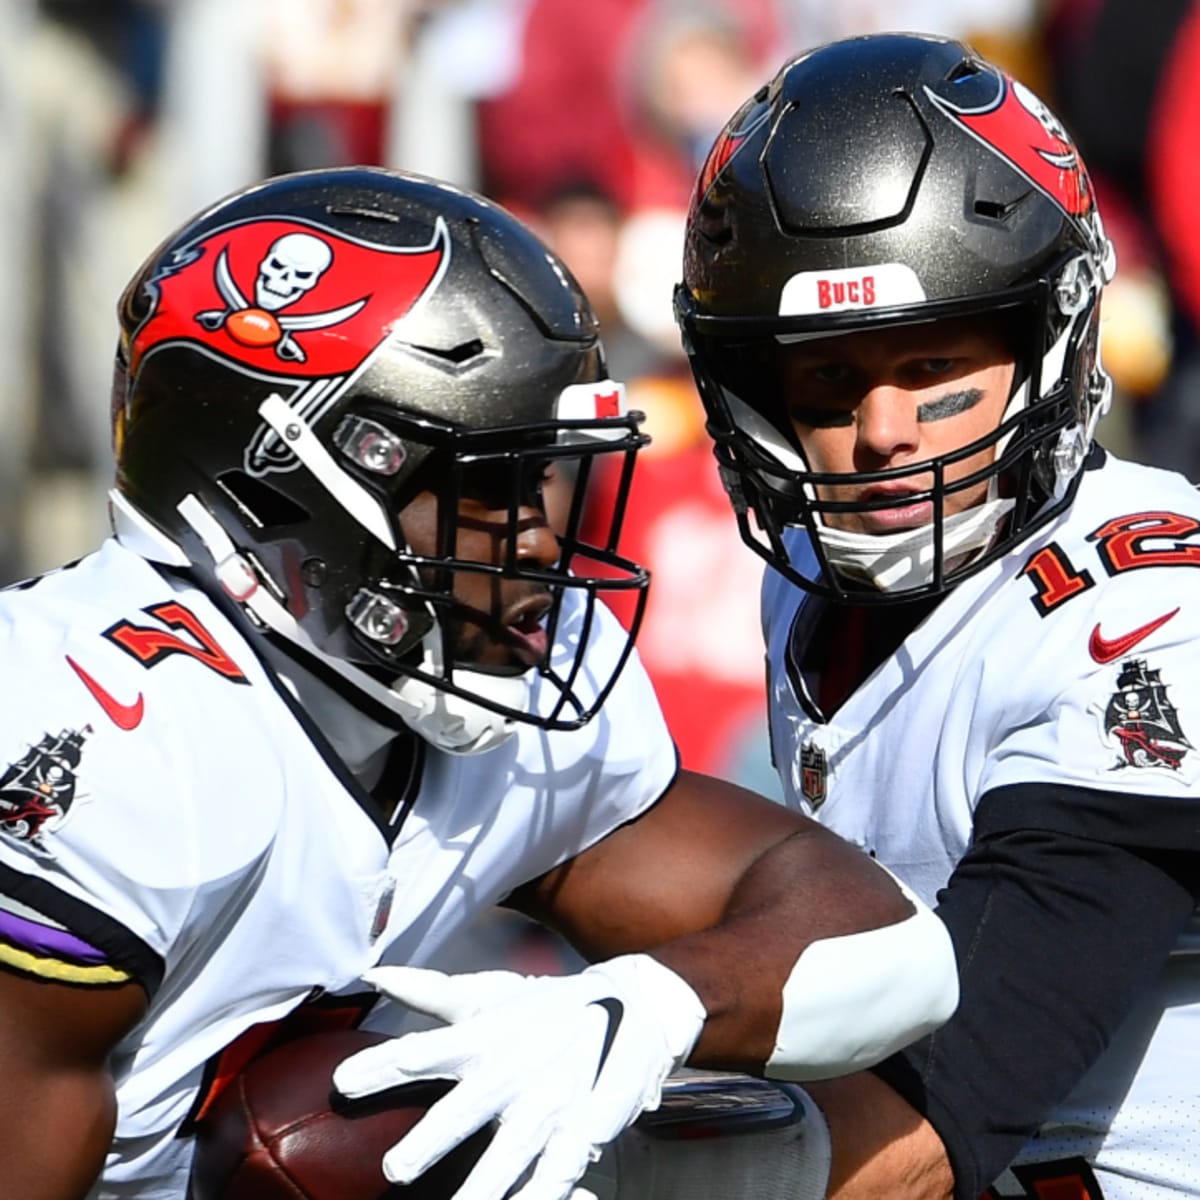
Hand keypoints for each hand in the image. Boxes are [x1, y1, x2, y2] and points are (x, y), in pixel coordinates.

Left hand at [332, 955, 705, 1199]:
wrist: (634, 1004)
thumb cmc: (547, 1006)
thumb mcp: (491, 994)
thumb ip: (430, 993)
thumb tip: (374, 976)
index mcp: (485, 1034)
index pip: (426, 1050)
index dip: (384, 1065)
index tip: (342, 1082)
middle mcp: (514, 1069)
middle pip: (467, 1108)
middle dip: (431, 1139)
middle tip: (395, 1170)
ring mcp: (550, 1103)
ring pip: (512, 1152)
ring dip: (483, 1187)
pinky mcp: (584, 1129)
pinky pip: (559, 1172)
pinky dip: (543, 1195)